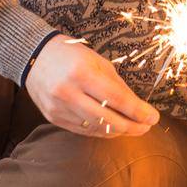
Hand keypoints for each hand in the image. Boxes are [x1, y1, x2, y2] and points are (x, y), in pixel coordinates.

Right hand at [23, 35, 159, 137]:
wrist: (33, 56)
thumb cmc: (71, 55)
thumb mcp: (98, 62)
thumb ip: (118, 85)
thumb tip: (138, 107)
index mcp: (82, 73)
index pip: (117, 99)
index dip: (138, 112)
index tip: (153, 117)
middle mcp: (68, 93)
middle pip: (108, 120)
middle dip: (132, 127)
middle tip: (146, 126)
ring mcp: (59, 108)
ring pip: (96, 129)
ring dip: (119, 131)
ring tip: (133, 128)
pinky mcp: (53, 118)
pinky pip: (83, 130)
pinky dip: (101, 131)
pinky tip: (113, 129)